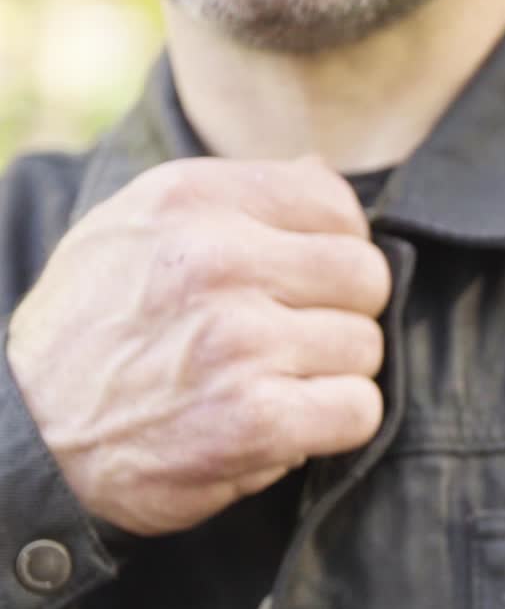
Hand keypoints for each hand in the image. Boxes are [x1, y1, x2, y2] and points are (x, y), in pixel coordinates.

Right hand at [6, 157, 391, 535]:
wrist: (26, 437)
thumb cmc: (96, 327)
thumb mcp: (139, 227)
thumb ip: (235, 198)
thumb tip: (321, 170)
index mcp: (193, 199)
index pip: (336, 206)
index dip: (334, 250)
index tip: (300, 282)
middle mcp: (216, 260)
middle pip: (365, 276)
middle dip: (341, 312)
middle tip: (292, 339)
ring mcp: (238, 340)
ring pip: (366, 346)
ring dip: (332, 373)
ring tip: (273, 382)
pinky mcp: (254, 419)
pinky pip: (359, 410)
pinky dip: (334, 425)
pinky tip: (286, 424)